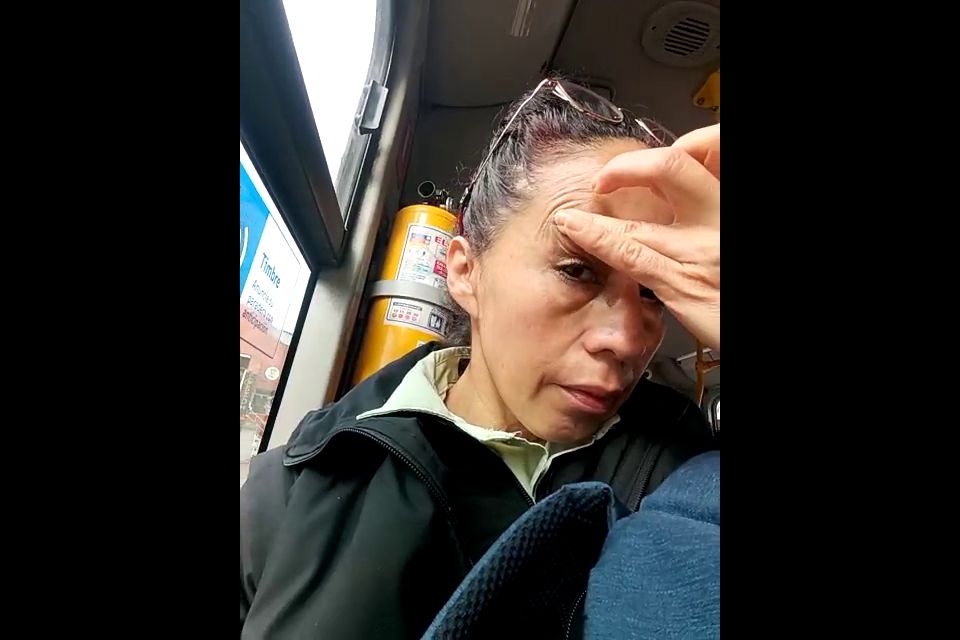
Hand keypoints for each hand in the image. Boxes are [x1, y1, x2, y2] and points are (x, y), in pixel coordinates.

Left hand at [554, 124, 719, 350]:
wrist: (762, 328)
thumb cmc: (735, 283)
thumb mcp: (730, 232)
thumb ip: (710, 205)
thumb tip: (691, 182)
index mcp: (730, 202)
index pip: (710, 147)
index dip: (678, 146)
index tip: (653, 157)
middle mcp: (721, 218)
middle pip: (672, 167)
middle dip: (630, 165)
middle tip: (607, 176)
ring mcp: (701, 250)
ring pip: (640, 214)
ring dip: (599, 207)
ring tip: (570, 208)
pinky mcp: (682, 283)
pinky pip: (630, 253)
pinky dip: (595, 236)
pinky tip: (574, 228)